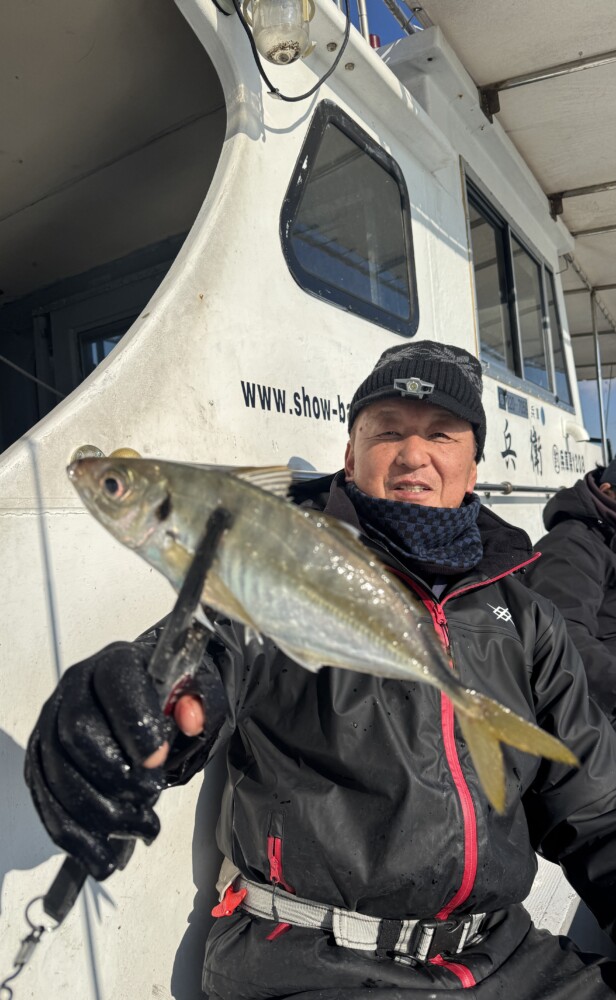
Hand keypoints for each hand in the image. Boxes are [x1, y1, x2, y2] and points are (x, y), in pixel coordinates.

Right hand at [24, 642, 186, 879]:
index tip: (158, 762)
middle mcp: (75, 689)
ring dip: (99, 815)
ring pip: (58, 775)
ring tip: (140, 830)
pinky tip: (103, 856)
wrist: (150, 697)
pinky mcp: (41, 759)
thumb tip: (191, 717)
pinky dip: (74, 837)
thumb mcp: (198, 691)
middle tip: (150, 800)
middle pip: (77, 734)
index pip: (115, 687)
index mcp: (115, 663)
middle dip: (116, 778)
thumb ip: (200, 702)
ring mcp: (51, 724)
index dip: (134, 727)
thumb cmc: (172, 696)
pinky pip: (46, 803)